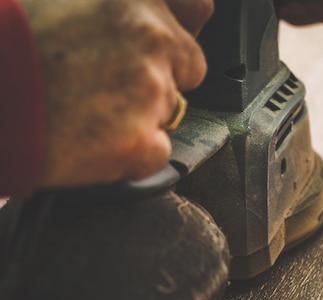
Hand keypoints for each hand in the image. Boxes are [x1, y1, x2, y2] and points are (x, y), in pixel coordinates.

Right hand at [18, 0, 212, 187]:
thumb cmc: (5, 39)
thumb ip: (110, 5)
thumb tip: (139, 12)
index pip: (195, 8)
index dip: (181, 29)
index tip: (166, 45)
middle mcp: (152, 36)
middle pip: (190, 66)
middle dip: (161, 76)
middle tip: (111, 84)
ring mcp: (150, 89)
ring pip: (171, 110)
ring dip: (141, 115)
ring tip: (87, 110)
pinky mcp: (140, 139)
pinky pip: (157, 151)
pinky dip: (132, 153)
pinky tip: (91, 140)